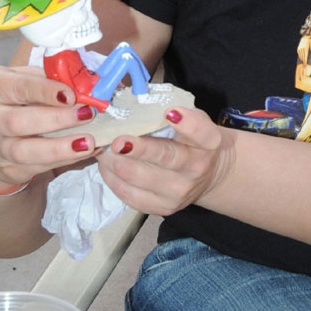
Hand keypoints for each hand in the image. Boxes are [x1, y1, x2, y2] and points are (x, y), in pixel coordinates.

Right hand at [0, 65, 98, 189]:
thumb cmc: (16, 98)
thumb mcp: (25, 79)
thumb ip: (51, 78)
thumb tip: (86, 84)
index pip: (19, 88)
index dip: (46, 91)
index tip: (71, 95)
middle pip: (18, 122)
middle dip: (56, 119)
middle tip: (87, 115)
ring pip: (23, 152)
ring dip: (59, 148)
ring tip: (88, 143)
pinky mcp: (6, 169)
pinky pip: (36, 167)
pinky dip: (64, 161)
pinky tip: (84, 153)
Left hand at [98, 106, 235, 215]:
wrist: (207, 176)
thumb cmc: (192, 140)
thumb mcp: (194, 120)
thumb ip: (173, 111)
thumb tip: (132, 102)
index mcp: (208, 142)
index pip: (201, 133)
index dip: (187, 123)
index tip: (170, 113)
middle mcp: (196, 169)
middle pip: (165, 157)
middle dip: (137, 149)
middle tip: (116, 141)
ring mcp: (178, 192)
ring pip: (139, 179)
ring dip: (115, 163)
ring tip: (102, 149)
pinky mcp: (162, 208)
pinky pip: (129, 195)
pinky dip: (113, 178)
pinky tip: (106, 165)